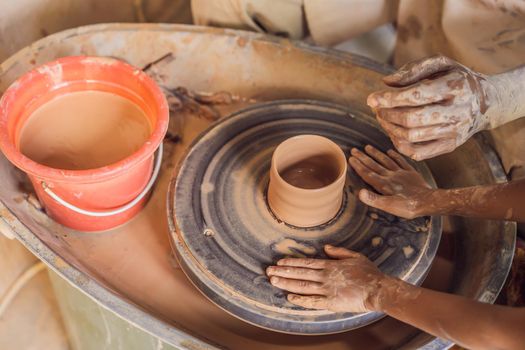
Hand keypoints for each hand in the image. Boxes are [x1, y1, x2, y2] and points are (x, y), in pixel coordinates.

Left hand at [266, 245, 388, 312]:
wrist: (378, 290)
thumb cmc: (369, 273)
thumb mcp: (355, 256)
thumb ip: (339, 252)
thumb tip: (326, 247)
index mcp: (330, 265)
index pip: (306, 263)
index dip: (291, 262)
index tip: (279, 262)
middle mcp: (325, 276)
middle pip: (300, 273)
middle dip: (283, 272)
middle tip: (268, 271)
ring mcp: (327, 289)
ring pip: (302, 285)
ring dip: (286, 283)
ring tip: (273, 281)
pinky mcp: (331, 302)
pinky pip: (312, 301)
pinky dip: (300, 299)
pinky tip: (289, 297)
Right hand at [348, 145, 434, 218]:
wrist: (428, 201)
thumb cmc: (408, 207)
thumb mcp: (389, 206)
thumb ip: (374, 199)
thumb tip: (359, 192)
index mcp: (384, 184)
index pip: (368, 174)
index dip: (358, 166)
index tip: (351, 158)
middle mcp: (390, 176)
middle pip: (374, 165)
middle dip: (363, 157)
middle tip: (354, 150)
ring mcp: (401, 173)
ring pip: (386, 161)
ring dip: (376, 154)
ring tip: (368, 147)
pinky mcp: (410, 173)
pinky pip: (401, 161)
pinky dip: (395, 155)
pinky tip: (390, 151)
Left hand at [367, 55, 497, 160]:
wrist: (486, 102)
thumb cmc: (455, 78)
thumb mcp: (442, 64)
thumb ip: (414, 69)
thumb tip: (386, 82)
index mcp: (456, 87)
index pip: (416, 96)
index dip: (390, 99)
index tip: (371, 99)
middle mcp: (458, 112)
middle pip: (411, 119)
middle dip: (387, 115)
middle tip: (376, 109)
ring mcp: (454, 132)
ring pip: (412, 137)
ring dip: (389, 128)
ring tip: (382, 118)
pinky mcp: (450, 146)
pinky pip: (417, 153)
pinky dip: (399, 144)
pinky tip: (393, 132)